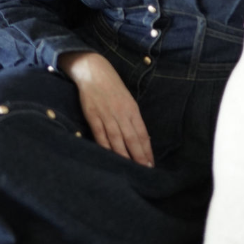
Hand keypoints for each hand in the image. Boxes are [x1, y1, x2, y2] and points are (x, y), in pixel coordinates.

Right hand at [59, 51, 153, 166]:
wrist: (93, 72)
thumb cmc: (113, 86)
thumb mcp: (127, 100)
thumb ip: (132, 118)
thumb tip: (141, 138)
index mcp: (132, 109)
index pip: (142, 133)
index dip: (147, 150)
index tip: (151, 164)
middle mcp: (121, 113)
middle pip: (132, 139)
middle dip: (138, 156)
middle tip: (144, 171)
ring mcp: (106, 115)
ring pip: (117, 139)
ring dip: (124, 156)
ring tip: (129, 169)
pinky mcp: (92, 116)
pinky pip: (100, 135)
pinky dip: (105, 147)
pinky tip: (110, 158)